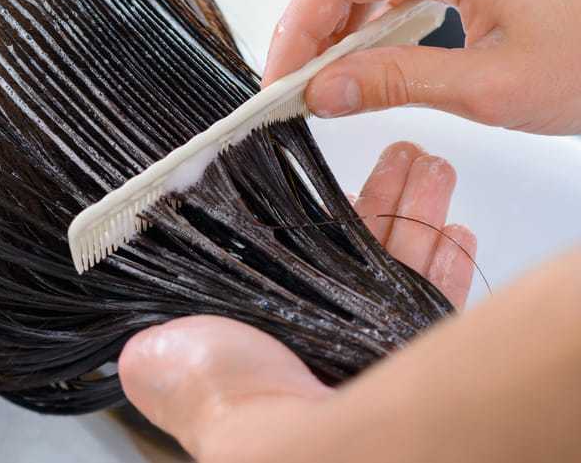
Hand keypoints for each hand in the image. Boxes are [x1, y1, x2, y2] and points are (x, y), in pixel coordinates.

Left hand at [118, 142, 476, 461]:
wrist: (314, 446)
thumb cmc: (233, 397)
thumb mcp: (169, 361)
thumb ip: (164, 350)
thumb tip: (135, 354)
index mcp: (266, 331)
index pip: (295, 260)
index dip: (315, 215)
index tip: (333, 177)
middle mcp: (319, 340)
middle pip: (355, 255)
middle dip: (379, 200)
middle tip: (398, 156)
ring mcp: (371, 349)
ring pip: (399, 266)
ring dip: (416, 213)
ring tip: (427, 168)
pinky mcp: (416, 356)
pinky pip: (436, 304)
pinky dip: (446, 264)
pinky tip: (454, 229)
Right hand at [261, 0, 580, 134]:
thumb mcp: (489, 87)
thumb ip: (394, 84)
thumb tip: (323, 91)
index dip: (296, 29)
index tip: (280, 81)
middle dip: (307, 19)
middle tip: (296, 79)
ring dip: (335, 15)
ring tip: (327, 73)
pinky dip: (368, 10)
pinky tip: (367, 52)